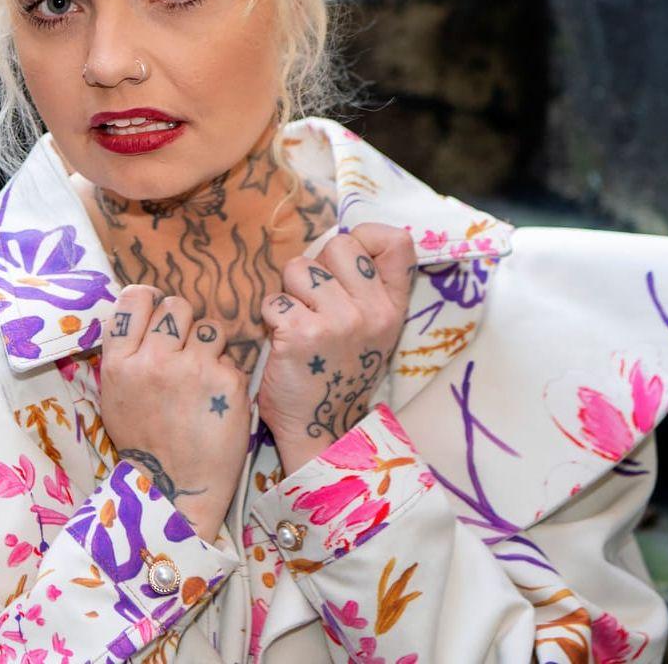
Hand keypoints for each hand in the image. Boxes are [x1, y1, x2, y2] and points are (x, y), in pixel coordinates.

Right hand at [99, 285, 251, 541]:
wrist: (175, 488)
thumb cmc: (143, 441)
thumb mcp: (114, 395)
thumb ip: (125, 353)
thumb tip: (141, 312)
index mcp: (119, 362)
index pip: (136, 298)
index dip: (150, 300)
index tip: (158, 313)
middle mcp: (153, 360)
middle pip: (176, 305)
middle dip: (183, 322)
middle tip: (184, 348)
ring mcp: (193, 369)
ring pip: (209, 327)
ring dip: (209, 346)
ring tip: (203, 375)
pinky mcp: (228, 383)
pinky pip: (230, 358)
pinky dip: (226, 374)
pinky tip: (218, 398)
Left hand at [256, 223, 417, 475]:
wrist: (321, 429)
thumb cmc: (337, 372)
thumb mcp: (371, 331)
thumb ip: (365, 287)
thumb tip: (343, 238)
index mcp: (392, 307)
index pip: (396, 241)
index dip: (365, 237)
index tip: (345, 261)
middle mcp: (372, 312)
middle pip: (339, 244)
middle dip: (317, 267)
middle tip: (314, 303)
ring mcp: (339, 321)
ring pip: (299, 268)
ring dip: (289, 293)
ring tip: (298, 323)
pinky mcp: (302, 332)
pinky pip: (274, 299)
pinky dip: (270, 317)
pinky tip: (283, 341)